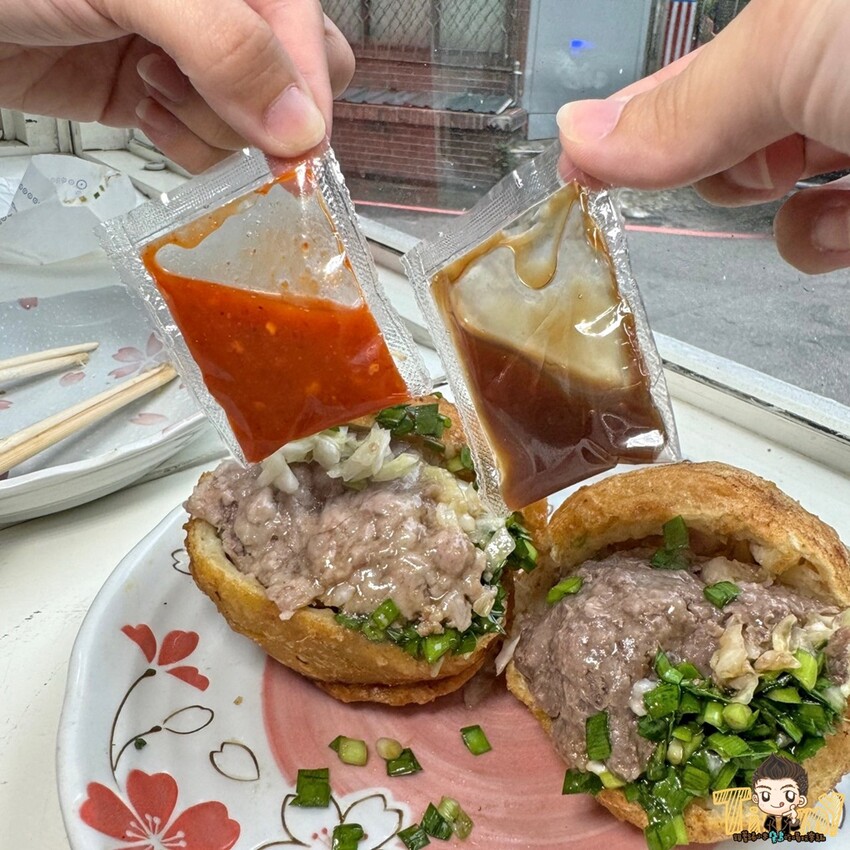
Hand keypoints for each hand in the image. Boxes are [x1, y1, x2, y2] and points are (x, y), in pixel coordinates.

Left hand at [0, 0, 354, 170]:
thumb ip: (227, 49)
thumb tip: (302, 126)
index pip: (309, 35)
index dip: (307, 92)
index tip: (295, 150)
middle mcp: (222, 13)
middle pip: (295, 81)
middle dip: (263, 115)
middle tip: (221, 115)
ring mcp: (191, 57)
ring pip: (252, 123)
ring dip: (207, 126)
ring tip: (151, 86)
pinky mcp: (157, 94)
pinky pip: (206, 142)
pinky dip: (183, 144)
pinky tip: (145, 113)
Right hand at [556, 0, 849, 273]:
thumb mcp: (790, 53)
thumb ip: (686, 104)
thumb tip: (583, 136)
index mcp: (799, 18)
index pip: (693, 75)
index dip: (631, 121)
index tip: (580, 169)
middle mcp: (830, 75)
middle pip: (731, 136)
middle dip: (723, 163)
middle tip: (748, 160)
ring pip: (781, 191)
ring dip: (776, 210)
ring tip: (798, 197)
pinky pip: (828, 233)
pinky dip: (821, 240)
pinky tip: (839, 227)